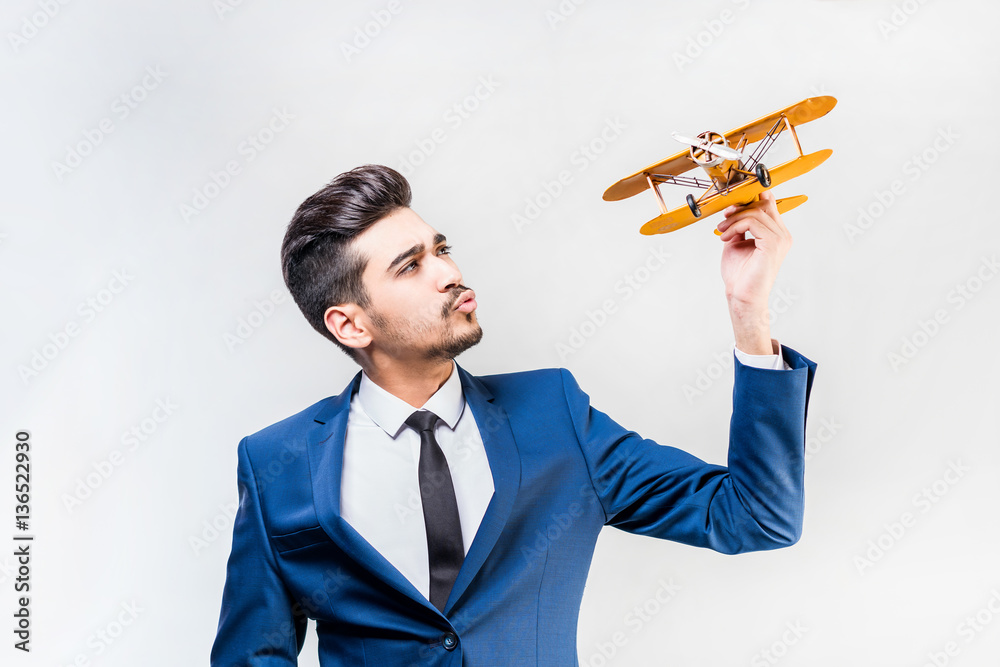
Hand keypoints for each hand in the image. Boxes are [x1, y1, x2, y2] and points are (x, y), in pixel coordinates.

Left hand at [716, 190, 791, 354]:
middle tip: (723, 220)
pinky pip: (753, 222)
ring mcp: (780, 239)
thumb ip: (739, 225)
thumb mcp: (737, 242)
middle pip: (762, 205)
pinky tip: (726, 237)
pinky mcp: (773, 244)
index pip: (769, 205)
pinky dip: (735, 226)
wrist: (741, 295)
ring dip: (733, 220)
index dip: (750, 200)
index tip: (731, 207)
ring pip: (755, 213)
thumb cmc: (740, 274)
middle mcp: (782, 235)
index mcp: (776, 234)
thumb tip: (733, 208)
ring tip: (722, 231)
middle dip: (739, 209)